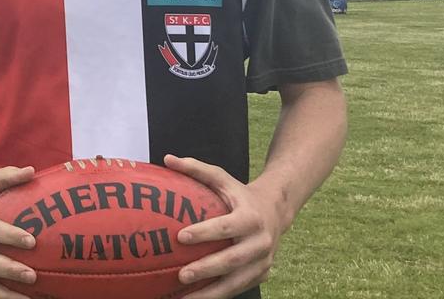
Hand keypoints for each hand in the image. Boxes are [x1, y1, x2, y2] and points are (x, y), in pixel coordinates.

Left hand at [165, 154, 285, 298]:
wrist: (276, 211)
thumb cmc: (240, 194)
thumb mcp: (222, 178)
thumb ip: (196, 169)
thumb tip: (167, 159)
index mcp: (250, 218)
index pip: (226, 227)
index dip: (204, 232)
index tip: (181, 236)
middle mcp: (261, 243)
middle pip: (232, 260)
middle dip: (207, 269)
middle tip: (181, 275)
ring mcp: (263, 262)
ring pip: (236, 283)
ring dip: (210, 293)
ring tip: (183, 298)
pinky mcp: (261, 275)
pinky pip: (237, 288)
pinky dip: (217, 296)